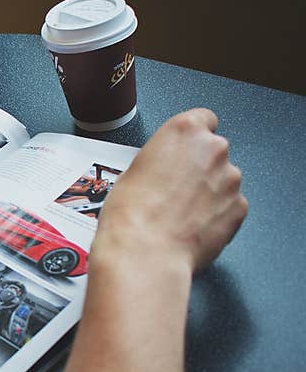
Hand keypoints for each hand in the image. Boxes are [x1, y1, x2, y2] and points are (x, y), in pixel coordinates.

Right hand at [95, 108, 247, 272]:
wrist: (145, 252)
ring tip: (180, 213)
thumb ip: (159, 160)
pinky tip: (192, 226)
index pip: (202, 119)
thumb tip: (163, 170)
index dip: (191, 139)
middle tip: (173, 189)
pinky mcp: (239, 208)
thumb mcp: (131, 171)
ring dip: (208, 192)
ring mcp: (230, 179)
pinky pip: (230, 206)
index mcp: (184, 131)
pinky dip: (216, 214)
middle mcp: (213, 149)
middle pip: (213, 151)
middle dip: (198, 167)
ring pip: (222, 180)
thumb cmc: (131, 214)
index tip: (182, 152)